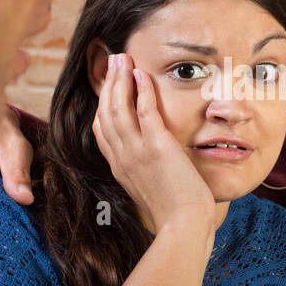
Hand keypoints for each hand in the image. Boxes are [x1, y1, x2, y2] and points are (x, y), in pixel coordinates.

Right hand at [92, 53, 216, 233]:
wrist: (183, 226)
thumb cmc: (175, 213)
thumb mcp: (151, 189)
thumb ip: (146, 171)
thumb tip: (153, 162)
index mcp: (120, 168)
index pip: (102, 130)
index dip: (103, 104)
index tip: (110, 86)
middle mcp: (122, 158)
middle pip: (105, 113)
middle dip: (108, 84)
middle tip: (113, 60)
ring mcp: (136, 152)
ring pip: (118, 108)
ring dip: (120, 80)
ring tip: (123, 58)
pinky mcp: (157, 148)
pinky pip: (144, 111)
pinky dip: (141, 90)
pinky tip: (142, 74)